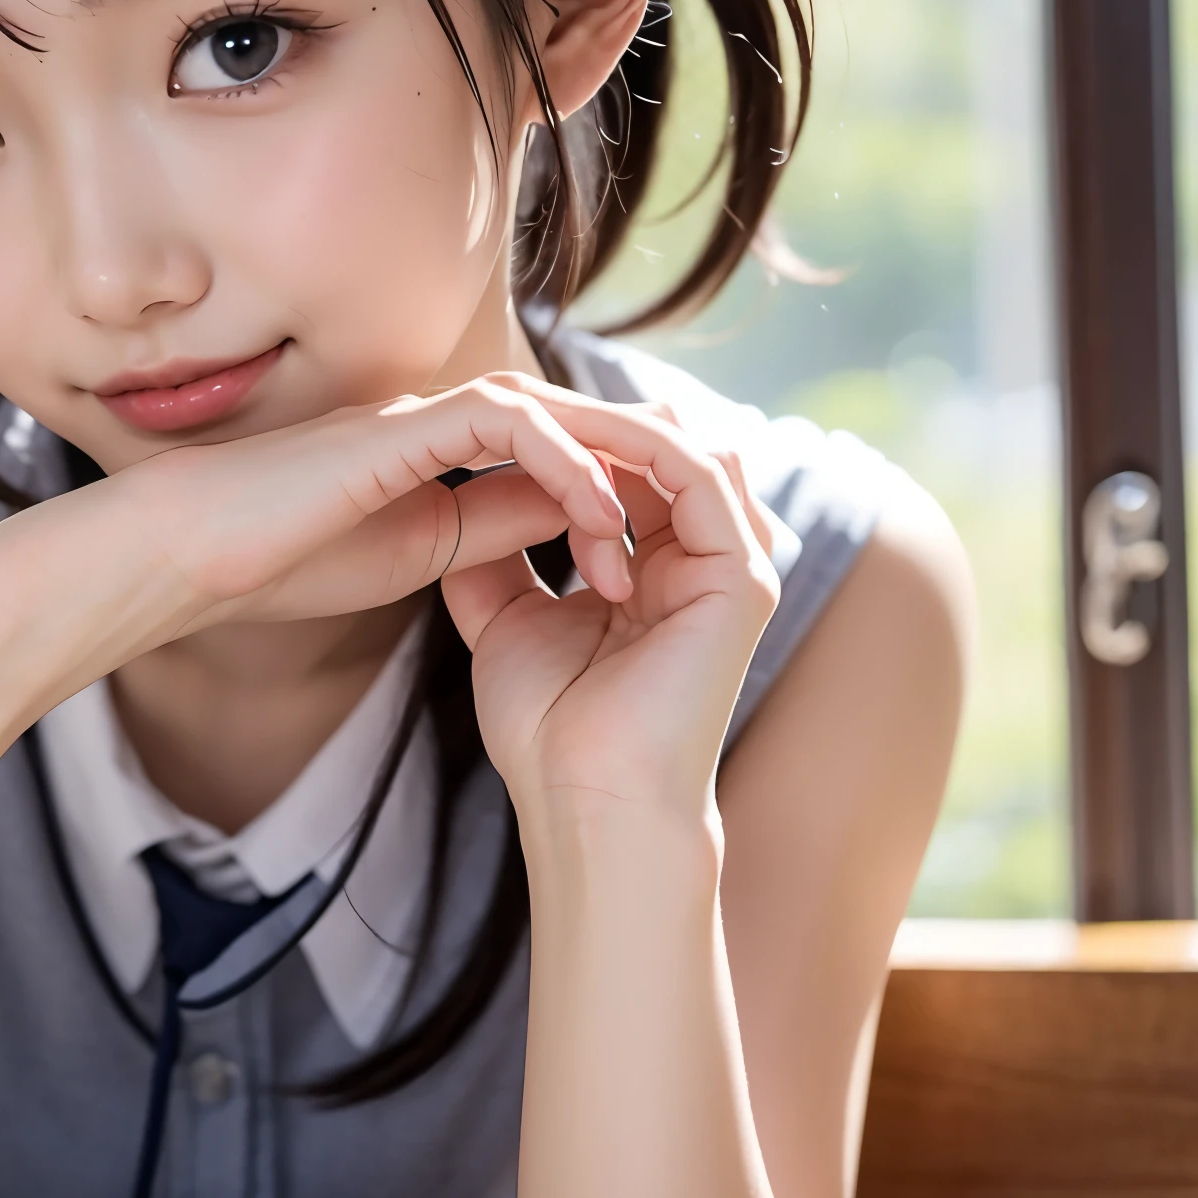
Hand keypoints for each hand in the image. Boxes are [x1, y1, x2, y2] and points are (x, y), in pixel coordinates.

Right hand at [87, 375, 648, 640]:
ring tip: (664, 530)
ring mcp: (423, 418)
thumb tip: (570, 525)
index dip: (624, 504)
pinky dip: (561, 464)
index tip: (674, 563)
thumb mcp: (415, 558)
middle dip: (648, 470)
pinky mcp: (404, 426)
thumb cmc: (278, 562)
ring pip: (554, 413)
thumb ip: (487, 529)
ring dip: (615, 467)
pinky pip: (508, 425)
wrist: (190, 556)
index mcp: (445, 460)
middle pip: (574, 425)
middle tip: (710, 528)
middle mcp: (444, 425)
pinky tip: (599, 514)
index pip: (560, 462)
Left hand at [439, 385, 781, 820]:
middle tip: (521, 397)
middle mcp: (704, 562)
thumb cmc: (547, 731)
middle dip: (593, 418)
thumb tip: (456, 504)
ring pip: (690, 446)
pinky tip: (580, 440)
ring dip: (617, 422)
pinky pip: (701, 473)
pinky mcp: (741, 575)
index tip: (498, 419)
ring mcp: (731, 566)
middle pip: (666, 448)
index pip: (630, 470)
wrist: (583, 800)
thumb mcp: (506, 620)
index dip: (570, 438)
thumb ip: (496, 557)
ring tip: (548, 411)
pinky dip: (640, 445)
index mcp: (659, 572)